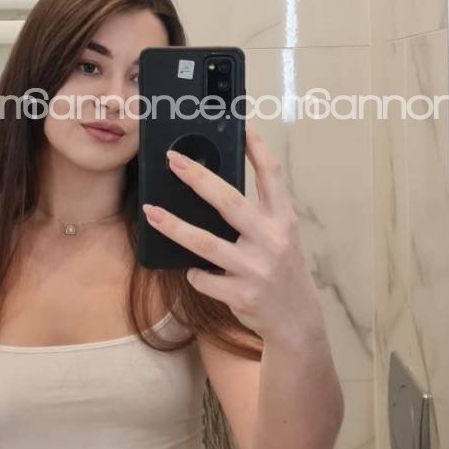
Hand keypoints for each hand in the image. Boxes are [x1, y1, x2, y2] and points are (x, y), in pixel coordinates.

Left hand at [142, 124, 323, 343]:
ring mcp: (256, 269)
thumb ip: (257, 214)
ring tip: (151, 212)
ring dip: (174, 227)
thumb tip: (214, 186)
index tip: (240, 127)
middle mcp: (272, 240)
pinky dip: (195, 273)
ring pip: (206, 243)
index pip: (272, 176)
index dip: (256, 149)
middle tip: (173, 160)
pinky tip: (193, 271)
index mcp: (283, 220)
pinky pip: (204, 277)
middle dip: (198, 178)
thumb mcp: (280, 237)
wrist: (297, 322)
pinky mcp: (242, 294)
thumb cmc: (282, 271)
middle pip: (230, 201)